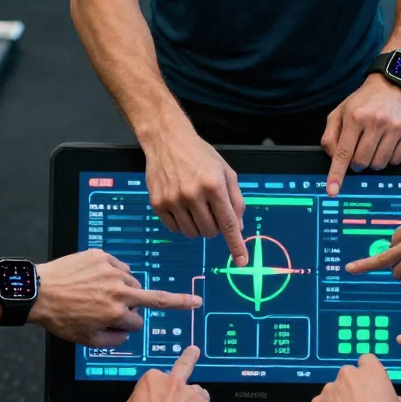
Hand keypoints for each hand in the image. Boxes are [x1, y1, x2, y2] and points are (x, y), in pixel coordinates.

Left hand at [30, 249, 201, 346]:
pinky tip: (95, 279)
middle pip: (151, 298)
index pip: (138, 322)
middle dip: (170, 302)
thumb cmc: (60, 317)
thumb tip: (128, 331)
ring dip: (125, 288)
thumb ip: (114, 339)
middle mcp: (119, 291)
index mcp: (117, 313)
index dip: (129, 325)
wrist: (37, 291)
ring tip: (100, 292)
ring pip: (132, 282)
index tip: (141, 323)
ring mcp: (111, 271)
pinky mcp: (101, 256)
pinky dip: (113, 273)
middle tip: (194, 301)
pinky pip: (118, 266)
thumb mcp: (87, 340)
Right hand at [112, 346, 222, 401]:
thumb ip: (135, 400)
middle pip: (186, 380)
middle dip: (188, 372)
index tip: (161, 395)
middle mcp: (176, 384)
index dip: (160, 392)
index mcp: (153, 380)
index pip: (161, 377)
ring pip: (201, 398)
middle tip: (193, 352)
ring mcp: (196, 398)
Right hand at [144, 128, 247, 265]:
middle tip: (210, 209)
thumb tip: (238, 228)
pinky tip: (181, 205)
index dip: (236, 245)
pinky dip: (182, 223)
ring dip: (198, 226)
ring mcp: (173, 200)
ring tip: (195, 205)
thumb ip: (235, 200)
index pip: (228, 223)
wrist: (167, 140)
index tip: (242, 261)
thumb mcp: (225, 172)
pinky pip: (175, 229)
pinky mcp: (158, 204)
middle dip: (214, 227)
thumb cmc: (200, 155)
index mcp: (213, 185)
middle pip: (210, 232)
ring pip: (192, 233)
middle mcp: (193, 194)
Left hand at [309, 354, 400, 401]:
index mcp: (371, 372)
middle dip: (351, 388)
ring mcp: (329, 390)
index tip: (368, 383)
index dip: (368, 372)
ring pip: (332, 392)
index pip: (366, 360)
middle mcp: (348, 376)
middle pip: (347, 376)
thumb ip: (393, 396)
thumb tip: (388, 399)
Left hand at [322, 75, 400, 195]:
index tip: (333, 190)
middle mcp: (376, 122)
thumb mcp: (340, 112)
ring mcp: (395, 128)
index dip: (337, 174)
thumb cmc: (364, 101)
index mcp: (356, 117)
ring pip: (379, 164)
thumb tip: (333, 158)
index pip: (343, 153)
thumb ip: (330, 136)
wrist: (393, 85)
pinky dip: (388, 158)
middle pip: (362, 163)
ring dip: (372, 162)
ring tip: (373, 147)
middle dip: (357, 163)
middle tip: (358, 152)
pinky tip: (386, 145)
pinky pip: (396, 160)